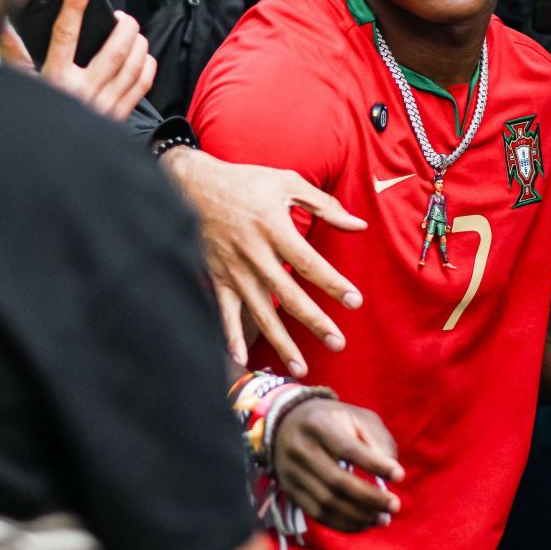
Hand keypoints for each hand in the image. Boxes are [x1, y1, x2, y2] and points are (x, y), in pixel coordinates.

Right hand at [0, 0, 155, 120]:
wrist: (53, 157)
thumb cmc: (35, 118)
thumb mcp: (20, 84)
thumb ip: (13, 53)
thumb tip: (2, 25)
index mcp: (55, 79)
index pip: (65, 35)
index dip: (74, 6)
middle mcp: (81, 91)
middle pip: (113, 52)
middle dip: (124, 27)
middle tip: (123, 15)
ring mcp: (102, 105)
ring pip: (131, 68)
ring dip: (138, 45)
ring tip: (134, 32)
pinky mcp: (116, 117)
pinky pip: (140, 88)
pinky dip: (146, 68)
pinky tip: (144, 56)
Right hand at [159, 148, 366, 375]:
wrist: (192, 185)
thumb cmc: (245, 182)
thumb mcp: (287, 183)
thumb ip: (324, 205)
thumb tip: (358, 225)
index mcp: (274, 228)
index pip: (309, 262)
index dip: (332, 283)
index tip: (354, 301)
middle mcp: (254, 254)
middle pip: (288, 295)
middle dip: (314, 321)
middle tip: (337, 343)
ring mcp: (234, 270)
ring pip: (260, 312)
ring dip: (280, 342)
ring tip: (300, 367)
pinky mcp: (217, 277)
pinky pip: (224, 312)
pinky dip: (230, 336)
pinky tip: (242, 360)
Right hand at [269, 398, 403, 531]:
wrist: (286, 423)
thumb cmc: (332, 420)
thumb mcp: (356, 416)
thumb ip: (376, 439)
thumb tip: (391, 471)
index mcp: (318, 424)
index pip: (348, 449)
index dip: (375, 465)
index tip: (400, 475)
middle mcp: (300, 449)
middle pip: (337, 481)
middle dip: (370, 498)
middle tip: (395, 505)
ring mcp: (292, 473)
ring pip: (327, 503)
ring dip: (360, 515)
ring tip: (384, 518)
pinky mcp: (291, 491)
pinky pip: (318, 515)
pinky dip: (344, 523)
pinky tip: (364, 523)